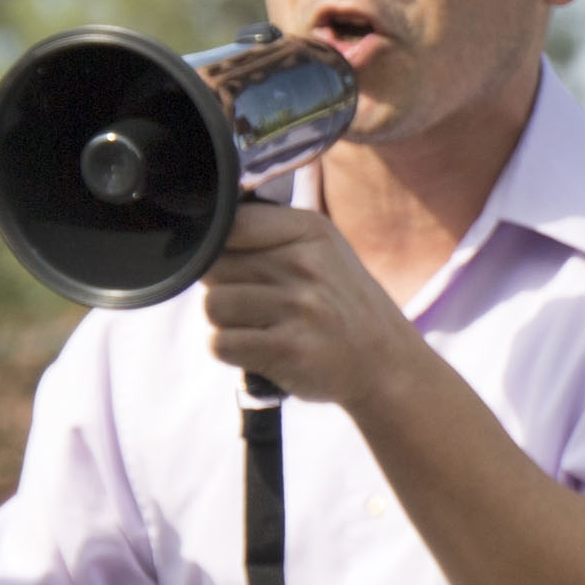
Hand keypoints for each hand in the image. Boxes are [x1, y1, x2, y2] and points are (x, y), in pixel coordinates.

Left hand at [193, 203, 420, 416]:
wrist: (384, 361)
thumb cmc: (338, 302)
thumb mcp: (319, 249)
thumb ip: (266, 233)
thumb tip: (200, 231)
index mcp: (309, 230)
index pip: (229, 224)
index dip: (216, 247)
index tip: (232, 264)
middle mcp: (305, 265)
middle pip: (213, 267)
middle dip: (222, 286)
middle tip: (255, 303)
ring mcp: (299, 308)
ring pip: (212, 305)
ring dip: (225, 322)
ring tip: (258, 326)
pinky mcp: (288, 349)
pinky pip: (220, 343)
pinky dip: (230, 350)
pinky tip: (258, 349)